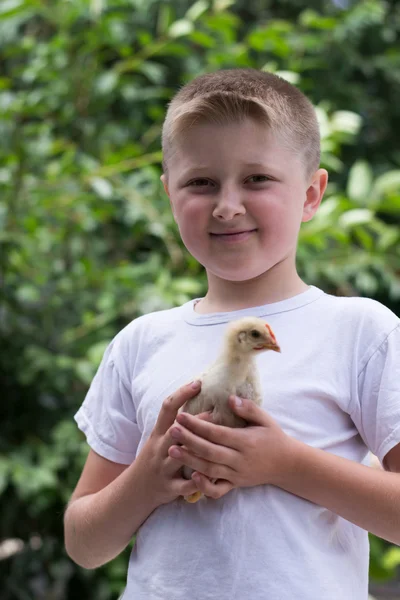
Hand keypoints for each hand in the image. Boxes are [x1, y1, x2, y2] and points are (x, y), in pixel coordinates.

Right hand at [137, 380, 206, 505]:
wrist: (134, 491)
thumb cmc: (154, 460)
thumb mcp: (158, 439)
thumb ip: (175, 424)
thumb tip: (197, 403)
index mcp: (158, 433)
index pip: (167, 408)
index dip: (181, 394)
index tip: (198, 383)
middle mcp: (159, 448)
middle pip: (173, 431)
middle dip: (192, 423)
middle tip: (213, 413)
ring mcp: (163, 468)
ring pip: (178, 456)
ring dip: (195, 449)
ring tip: (214, 442)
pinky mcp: (168, 488)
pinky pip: (184, 485)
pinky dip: (198, 482)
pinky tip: (213, 476)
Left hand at [168, 396, 295, 499]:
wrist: (287, 465)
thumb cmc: (274, 438)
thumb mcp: (266, 420)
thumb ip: (248, 408)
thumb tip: (230, 398)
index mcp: (246, 441)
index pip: (217, 433)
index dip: (198, 425)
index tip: (182, 416)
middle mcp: (240, 459)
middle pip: (210, 451)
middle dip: (189, 441)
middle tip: (172, 430)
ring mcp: (237, 474)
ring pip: (210, 469)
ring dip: (190, 461)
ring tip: (172, 451)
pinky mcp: (236, 485)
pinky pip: (218, 489)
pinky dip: (204, 486)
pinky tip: (192, 476)